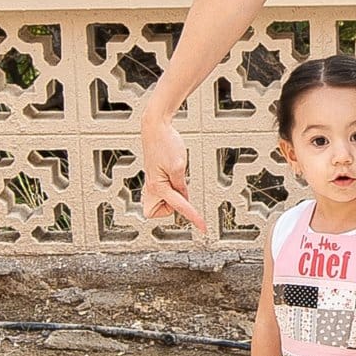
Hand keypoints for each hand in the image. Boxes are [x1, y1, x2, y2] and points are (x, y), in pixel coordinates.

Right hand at [140, 111, 206, 232]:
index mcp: (157, 187)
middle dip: (174, 204)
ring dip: (173, 194)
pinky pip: (165, 191)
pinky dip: (172, 187)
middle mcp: (152, 188)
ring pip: (164, 201)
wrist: (154, 127)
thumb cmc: (165, 143)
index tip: (203, 228)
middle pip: (164, 211)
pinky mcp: (156, 178)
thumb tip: (184, 198)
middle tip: (178, 186)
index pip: (179, 207)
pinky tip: (174, 172)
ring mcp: (153, 183)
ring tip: (175, 174)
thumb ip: (181, 186)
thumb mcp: (179, 165)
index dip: (193, 217)